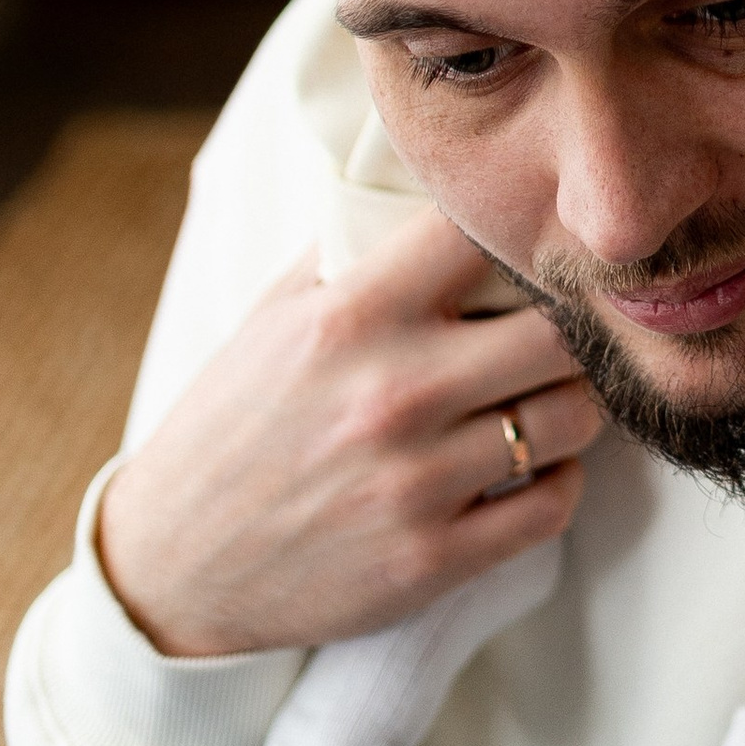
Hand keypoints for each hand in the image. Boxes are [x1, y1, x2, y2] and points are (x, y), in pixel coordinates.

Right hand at [98, 209, 601, 657]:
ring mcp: (416, 482)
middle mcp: (393, 392)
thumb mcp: (273, 317)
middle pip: (559, 330)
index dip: (519, 231)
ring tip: (542, 400)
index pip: (480, 234)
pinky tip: (528, 469)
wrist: (173, 566)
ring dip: (571, 405)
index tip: (526, 247)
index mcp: (353, 316)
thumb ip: (352, 248)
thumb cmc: (231, 427)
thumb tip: (422, 179)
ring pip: (571, 417)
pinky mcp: (432, 559)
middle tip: (561, 332)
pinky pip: (552, 504)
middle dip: (570, 326)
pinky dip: (556, 482)